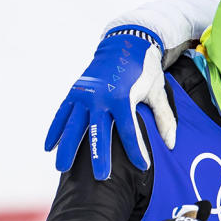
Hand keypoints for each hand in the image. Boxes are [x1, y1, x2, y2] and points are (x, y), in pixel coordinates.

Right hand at [44, 28, 176, 179]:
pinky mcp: (75, 90)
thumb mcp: (158, 91)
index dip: (136, 151)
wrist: (125, 42)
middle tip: (101, 179)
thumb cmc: (145, 69)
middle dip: (99, 157)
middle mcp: (100, 96)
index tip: (142, 167)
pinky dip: (55, 130)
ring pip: (73, 126)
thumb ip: (164, 118)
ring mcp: (84, 93)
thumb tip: (171, 144)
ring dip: (67, 148)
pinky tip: (49, 147)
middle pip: (98, 133)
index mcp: (122, 97)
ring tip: (62, 169)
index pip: (129, 132)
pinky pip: (62, 113)